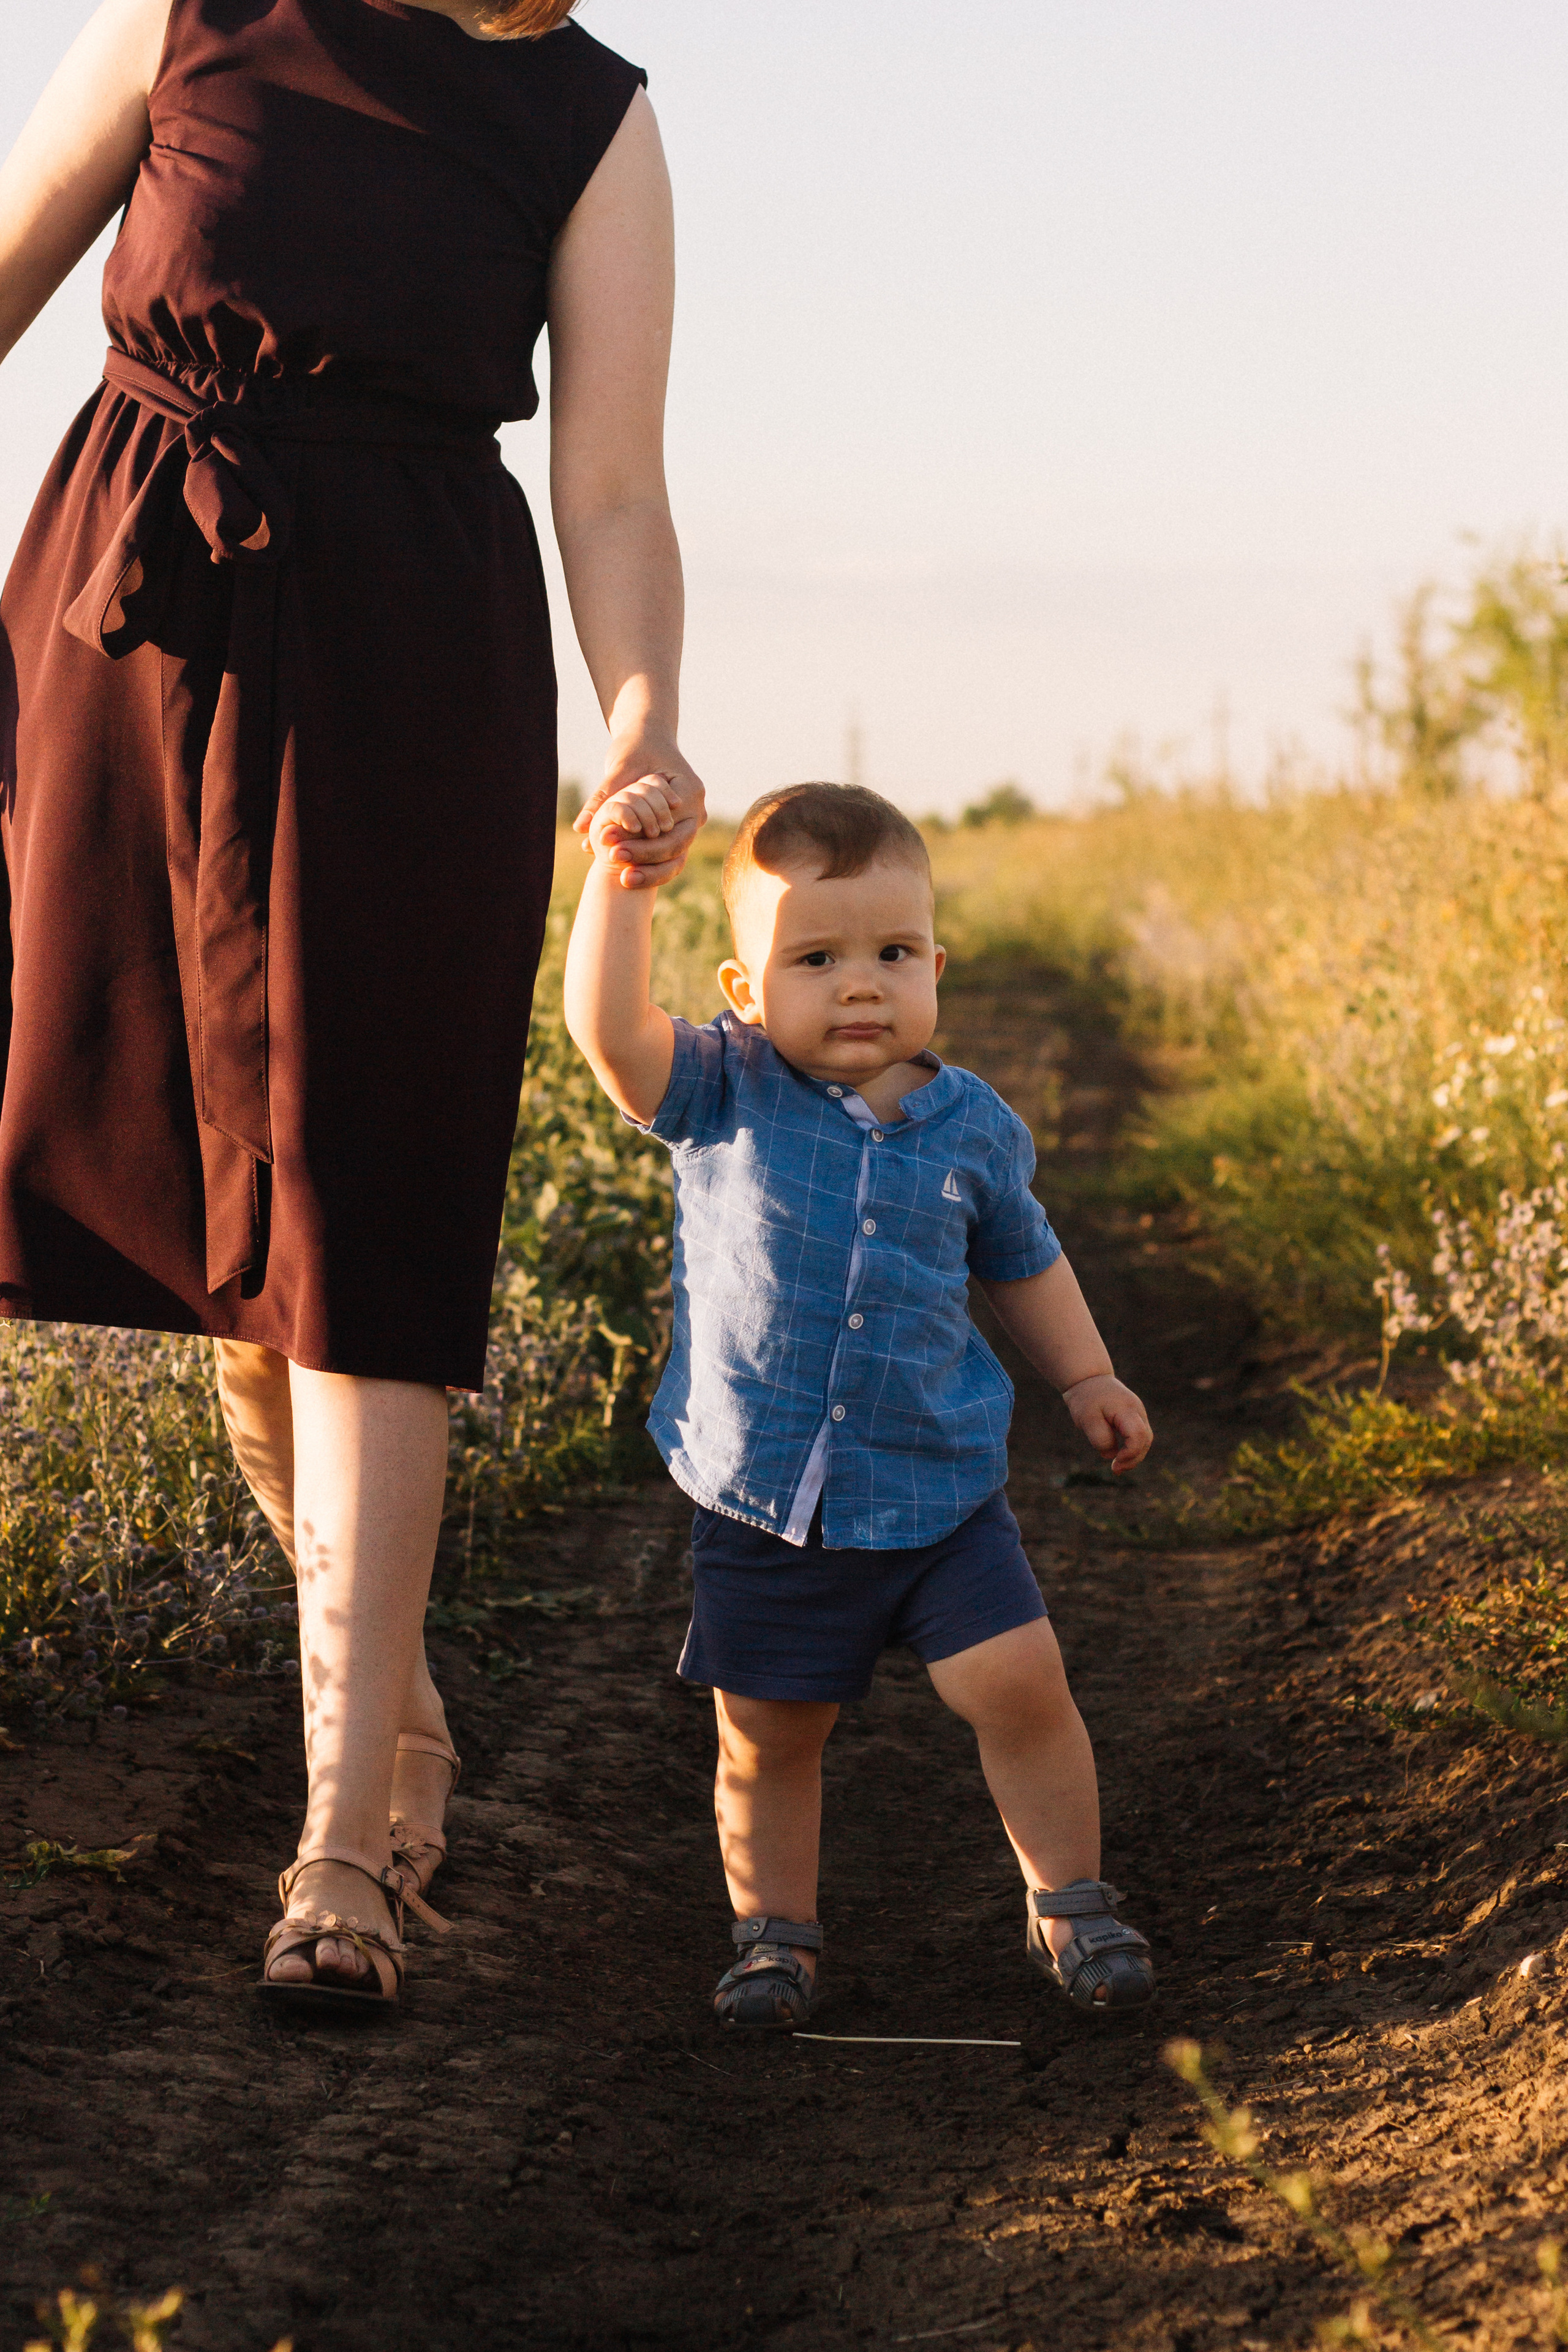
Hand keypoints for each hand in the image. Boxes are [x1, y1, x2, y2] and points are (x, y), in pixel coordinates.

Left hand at [575, 737, 705, 890]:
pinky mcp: (678, 833)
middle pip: (676, 846)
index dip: (643, 843)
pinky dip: (650, 867)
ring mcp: (690, 824)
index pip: (670, 826)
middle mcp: (697, 811)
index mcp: (690, 790)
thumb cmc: (636, 749)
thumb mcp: (619, 768)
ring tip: (623, 879)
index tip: (613, 850)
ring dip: (650, 871)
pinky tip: (627, 877)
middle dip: (645, 859)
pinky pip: (669, 857)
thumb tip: (580, 827)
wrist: (648, 742)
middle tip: (614, 862)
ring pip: (676, 858)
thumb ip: (603, 797)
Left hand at [1062, 1373, 1151, 1473]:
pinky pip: (1138, 1436)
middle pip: (1146, 1439)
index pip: (1138, 1435)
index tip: (1115, 1461)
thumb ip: (1100, 1438)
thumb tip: (1112, 1455)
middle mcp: (1137, 1411)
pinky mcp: (1134, 1417)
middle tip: (1115, 1469)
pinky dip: (1131, 1449)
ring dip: (1134, 1456)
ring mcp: (1138, 1413)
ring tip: (1117, 1467)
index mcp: (1126, 1409)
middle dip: (1134, 1458)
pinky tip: (1119, 1458)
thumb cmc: (1086, 1398)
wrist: (1088, 1379)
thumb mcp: (1086, 1419)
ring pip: (1144, 1439)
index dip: (1131, 1453)